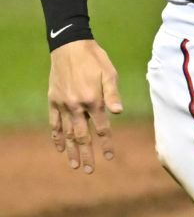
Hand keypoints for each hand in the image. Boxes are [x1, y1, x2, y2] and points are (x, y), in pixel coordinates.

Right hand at [48, 40, 122, 173]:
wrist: (69, 46)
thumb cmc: (94, 59)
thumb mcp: (109, 73)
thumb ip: (113, 94)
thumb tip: (118, 113)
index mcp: (93, 100)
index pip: (101, 128)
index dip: (106, 143)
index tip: (109, 157)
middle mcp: (76, 106)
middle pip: (82, 136)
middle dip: (87, 154)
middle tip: (90, 169)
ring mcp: (63, 105)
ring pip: (67, 133)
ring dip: (71, 150)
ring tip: (75, 165)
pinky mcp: (53, 101)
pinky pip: (54, 123)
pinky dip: (56, 136)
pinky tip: (59, 147)